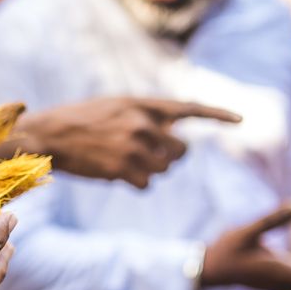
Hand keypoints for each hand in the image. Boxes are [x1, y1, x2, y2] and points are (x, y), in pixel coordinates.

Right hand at [12, 97, 240, 187]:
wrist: (50, 135)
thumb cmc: (78, 120)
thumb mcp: (114, 106)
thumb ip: (144, 115)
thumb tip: (171, 135)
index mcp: (143, 105)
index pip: (189, 109)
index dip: (217, 115)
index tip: (240, 121)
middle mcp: (143, 125)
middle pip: (181, 151)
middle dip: (171, 159)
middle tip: (152, 159)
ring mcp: (134, 147)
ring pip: (163, 171)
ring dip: (148, 172)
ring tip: (123, 163)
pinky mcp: (123, 170)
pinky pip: (146, 185)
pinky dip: (135, 183)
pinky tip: (115, 174)